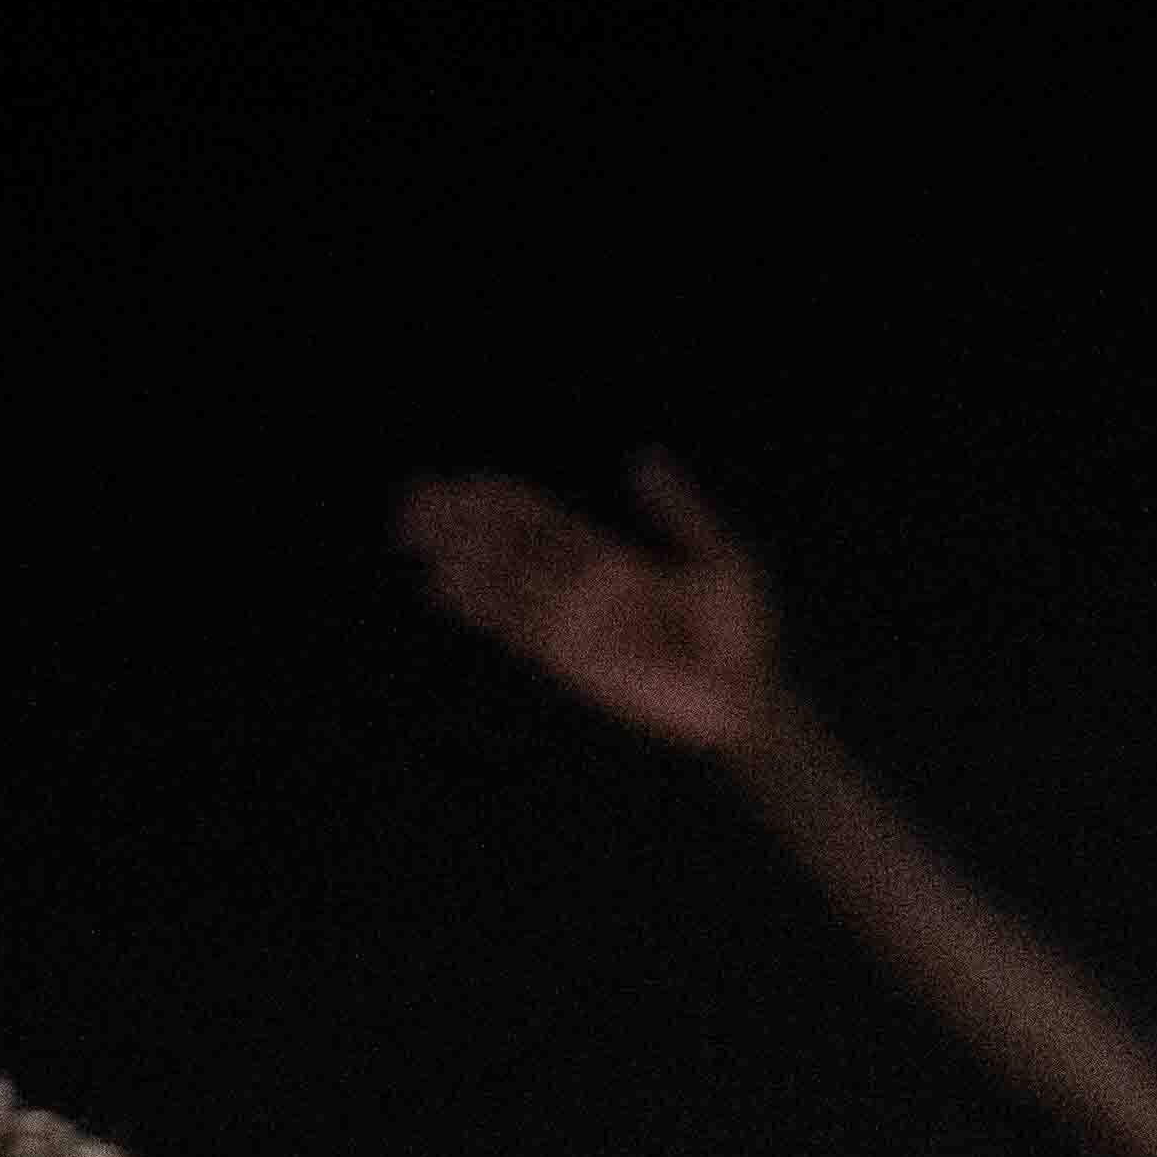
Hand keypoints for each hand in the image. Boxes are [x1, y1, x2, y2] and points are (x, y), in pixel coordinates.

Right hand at [398, 452, 787, 753]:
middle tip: (412, 504)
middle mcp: (583, 586)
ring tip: (417, 538)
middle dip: (461, 524)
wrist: (744, 697)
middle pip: (509, 546)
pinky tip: (444, 587)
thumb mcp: (718, 560)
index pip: (539, 519)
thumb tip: (641, 459)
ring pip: (504, 584)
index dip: (495, 501)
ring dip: (460, 560)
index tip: (455, 484)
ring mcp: (575, 623)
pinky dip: (481, 608)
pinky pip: (518, 630)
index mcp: (612, 556)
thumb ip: (678, 512)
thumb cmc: (742, 631)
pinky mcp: (573, 661)